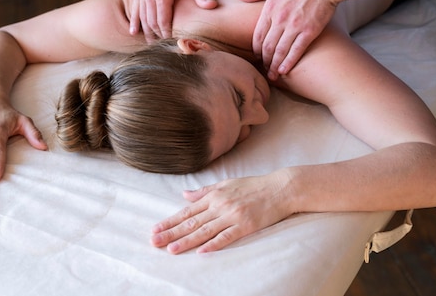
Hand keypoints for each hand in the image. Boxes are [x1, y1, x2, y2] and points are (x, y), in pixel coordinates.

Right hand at [130, 0, 216, 40]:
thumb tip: (212, 7)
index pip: (162, 19)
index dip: (166, 33)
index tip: (170, 42)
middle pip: (150, 20)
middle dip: (155, 35)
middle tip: (160, 47)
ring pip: (141, 15)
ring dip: (145, 30)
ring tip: (149, 42)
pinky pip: (135, 6)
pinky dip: (135, 19)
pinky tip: (133, 31)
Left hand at [151, 172, 291, 253]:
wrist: (280, 188)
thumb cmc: (253, 186)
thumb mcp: (226, 184)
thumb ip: (204, 192)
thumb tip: (184, 195)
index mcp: (214, 196)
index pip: (187, 212)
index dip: (170, 221)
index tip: (155, 229)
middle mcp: (220, 206)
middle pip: (191, 223)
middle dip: (171, 233)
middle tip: (155, 242)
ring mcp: (233, 216)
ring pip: (205, 231)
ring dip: (186, 241)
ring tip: (171, 250)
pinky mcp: (246, 225)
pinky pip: (227, 237)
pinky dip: (213, 244)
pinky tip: (201, 251)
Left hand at [238, 0, 337, 79]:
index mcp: (270, 9)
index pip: (258, 36)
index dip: (256, 50)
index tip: (258, 57)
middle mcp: (280, 19)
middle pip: (267, 47)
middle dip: (265, 61)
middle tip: (265, 70)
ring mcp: (294, 26)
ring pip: (280, 51)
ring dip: (274, 65)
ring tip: (273, 75)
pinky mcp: (309, 31)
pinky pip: (296, 51)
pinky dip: (288, 62)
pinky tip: (284, 71)